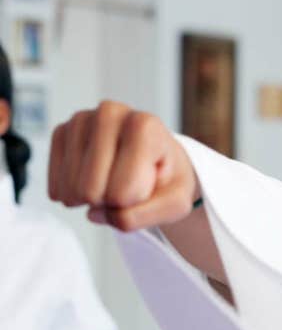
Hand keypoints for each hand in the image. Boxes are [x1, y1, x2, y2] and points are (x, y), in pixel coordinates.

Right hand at [49, 102, 197, 231]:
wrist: (157, 161)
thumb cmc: (167, 180)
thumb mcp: (175, 204)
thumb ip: (143, 216)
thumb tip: (94, 214)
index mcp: (145, 127)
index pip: (122, 192)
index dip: (135, 201)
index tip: (150, 183)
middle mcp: (110, 113)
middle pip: (90, 191)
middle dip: (110, 202)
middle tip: (129, 185)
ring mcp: (82, 120)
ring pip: (72, 189)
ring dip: (92, 200)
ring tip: (113, 181)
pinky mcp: (62, 131)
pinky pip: (57, 184)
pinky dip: (74, 195)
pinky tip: (92, 182)